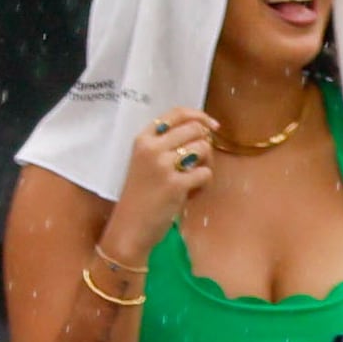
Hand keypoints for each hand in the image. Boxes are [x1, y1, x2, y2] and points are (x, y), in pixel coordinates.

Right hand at [105, 110, 214, 263]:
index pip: (176, 113)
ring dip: (207, 164)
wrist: (130, 228)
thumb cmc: (140, 195)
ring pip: (204, 148)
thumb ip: (166, 145)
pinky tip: (191, 195)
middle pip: (195, 129)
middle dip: (205, 144)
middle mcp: (152, 148)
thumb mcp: (144, 162)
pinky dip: (204, 185)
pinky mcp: (176, 185)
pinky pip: (206, 174)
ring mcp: (163, 166)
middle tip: (200, 163)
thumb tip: (203, 132)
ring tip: (193, 181)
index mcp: (143, 139)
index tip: (212, 126)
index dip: (199, 116)